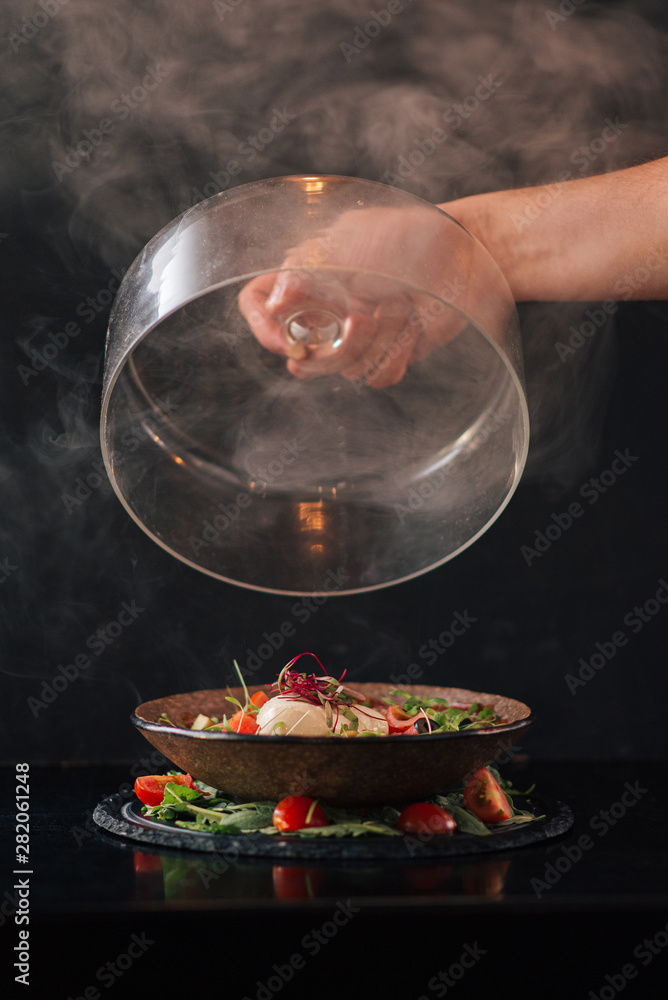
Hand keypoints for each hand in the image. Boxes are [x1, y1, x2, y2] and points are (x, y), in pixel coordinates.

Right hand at [238, 206, 466, 387]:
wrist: (465, 251)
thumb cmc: (408, 235)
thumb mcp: (353, 243)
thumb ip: (308, 272)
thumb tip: (272, 303)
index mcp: (307, 276)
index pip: (257, 305)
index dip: (263, 329)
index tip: (288, 342)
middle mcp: (326, 310)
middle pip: (302, 358)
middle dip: (339, 344)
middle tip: (365, 316)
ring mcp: (356, 335)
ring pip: (344, 370)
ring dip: (379, 340)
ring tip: (401, 305)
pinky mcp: (388, 352)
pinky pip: (378, 378)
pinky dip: (398, 354)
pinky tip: (413, 326)